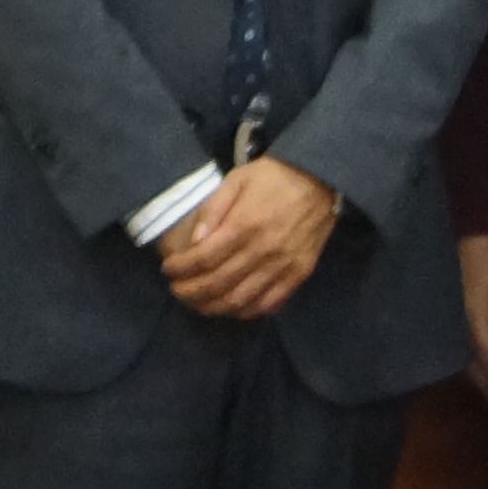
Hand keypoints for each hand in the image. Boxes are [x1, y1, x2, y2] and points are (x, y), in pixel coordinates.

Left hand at [160, 158, 340, 322]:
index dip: (181, 268)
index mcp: (245, 224)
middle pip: (219, 284)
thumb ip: (213, 210)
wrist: (319, 179)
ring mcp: (283, 266)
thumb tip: (194, 243)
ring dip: (213, 306)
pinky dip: (245, 311)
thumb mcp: (236, 180)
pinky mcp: (299, 274)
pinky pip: (268, 304)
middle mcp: (264, 250)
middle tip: (176, 289)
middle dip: (190, 291)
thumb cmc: (272, 177)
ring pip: (240, 301)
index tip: (168, 269)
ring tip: (196, 302)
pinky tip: (230, 306)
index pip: (204, 258)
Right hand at [456, 230, 487, 413]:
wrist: (466, 223)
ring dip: (472, 373)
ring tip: (484, 388)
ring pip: (458, 353)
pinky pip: (455, 339)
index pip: (484, 361)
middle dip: (482, 385)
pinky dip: (466, 354)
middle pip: (467, 363)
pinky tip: (472, 358)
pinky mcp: (448, 308)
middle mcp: (457, 322)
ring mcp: (450, 315)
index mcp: (474, 318)